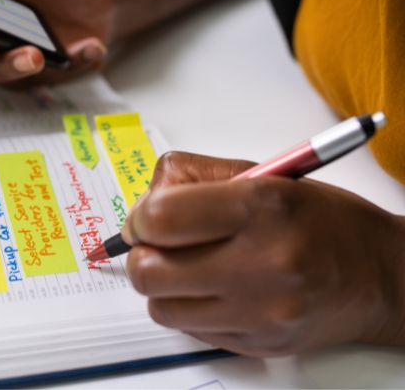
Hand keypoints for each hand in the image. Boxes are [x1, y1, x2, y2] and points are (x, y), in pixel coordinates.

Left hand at [122, 151, 404, 355]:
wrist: (383, 276)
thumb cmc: (322, 219)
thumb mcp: (265, 175)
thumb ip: (195, 178)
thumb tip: (142, 205)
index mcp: (261, 208)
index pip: (161, 218)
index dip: (140, 217)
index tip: (145, 218)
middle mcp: (262, 263)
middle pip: (150, 271)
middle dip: (142, 254)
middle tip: (160, 244)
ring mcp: (260, 312)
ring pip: (161, 308)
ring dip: (162, 286)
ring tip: (189, 267)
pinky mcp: (258, 344)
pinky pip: (190, 330)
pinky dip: (190, 309)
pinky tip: (217, 289)